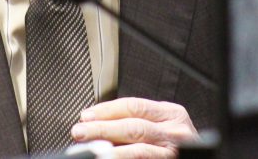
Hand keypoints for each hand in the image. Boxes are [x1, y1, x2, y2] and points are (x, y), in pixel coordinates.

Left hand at [70, 97, 197, 157]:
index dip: (107, 110)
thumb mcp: (162, 126)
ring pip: (138, 149)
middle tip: (80, 131)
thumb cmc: (173, 146)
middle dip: (102, 128)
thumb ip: (138, 121)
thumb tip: (98, 123)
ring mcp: (175, 152)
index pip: (134, 105)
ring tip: (91, 150)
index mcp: (172, 113)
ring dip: (110, 150)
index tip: (86, 115)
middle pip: (133, 126)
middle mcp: (177, 131)